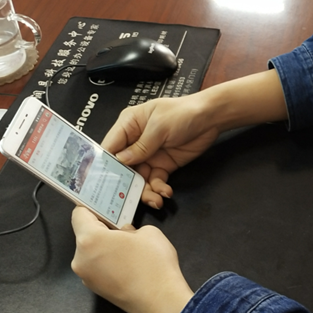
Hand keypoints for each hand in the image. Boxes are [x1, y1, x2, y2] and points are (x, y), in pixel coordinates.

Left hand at [70, 207, 193, 312]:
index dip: (91, 207)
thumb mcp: (147, 232)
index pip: (79, 215)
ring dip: (105, 246)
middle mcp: (80, 259)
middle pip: (84, 235)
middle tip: (123, 227)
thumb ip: (128, 229)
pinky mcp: (95, 290)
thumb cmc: (152, 262)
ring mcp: (86, 277)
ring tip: (129, 248)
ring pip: (91, 252)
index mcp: (89, 240)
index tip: (104, 205)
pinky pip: (97, 267)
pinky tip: (128, 264)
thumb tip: (123, 235)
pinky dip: (108, 262)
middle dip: (101, 229)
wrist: (159, 300)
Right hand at [102, 94, 219, 208]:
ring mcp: (149, 155)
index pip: (110, 147)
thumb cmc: (184, 112)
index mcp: (129, 125)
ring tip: (155, 200)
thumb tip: (121, 161)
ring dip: (144, 192)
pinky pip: (155, 181)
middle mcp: (135, 141)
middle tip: (127, 200)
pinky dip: (159, 189)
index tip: (101, 183)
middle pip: (122, 168)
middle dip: (125, 184)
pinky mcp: (163, 165)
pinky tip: (165, 193)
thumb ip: (140, 146)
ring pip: (139, 178)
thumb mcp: (159, 126)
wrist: (211, 118)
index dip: (105, 165)